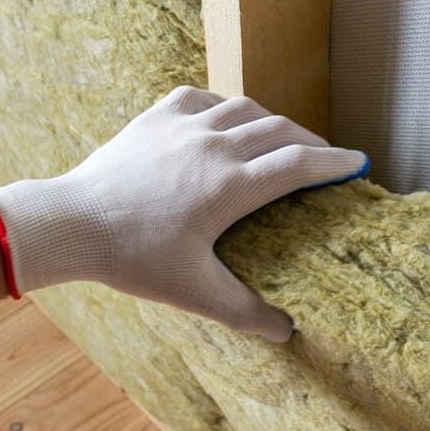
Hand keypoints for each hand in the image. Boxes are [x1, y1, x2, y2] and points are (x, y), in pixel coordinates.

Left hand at [0, 86, 368, 340]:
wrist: (72, 223)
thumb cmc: (133, 259)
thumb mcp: (194, 292)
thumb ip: (244, 311)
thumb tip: (285, 332)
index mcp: (230, 186)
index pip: (298, 165)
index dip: (333, 164)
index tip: (357, 164)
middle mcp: (214, 146)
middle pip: (280, 131)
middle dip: (310, 142)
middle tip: (324, 158)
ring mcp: (183, 126)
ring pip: (245, 109)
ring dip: (272, 122)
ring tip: (281, 139)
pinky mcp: (155, 117)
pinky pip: (202, 98)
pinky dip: (224, 106)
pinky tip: (225, 120)